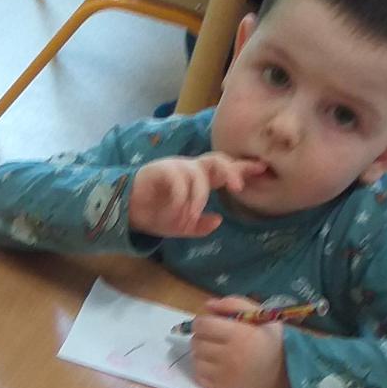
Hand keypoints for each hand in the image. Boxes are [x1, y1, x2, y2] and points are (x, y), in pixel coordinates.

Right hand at [128, 154, 265, 237]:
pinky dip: (180, 198)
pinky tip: (175, 212)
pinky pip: (177, 180)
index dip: (243, 168)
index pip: (224, 169)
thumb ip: (199, 226)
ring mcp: (174, 168)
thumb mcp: (180, 227)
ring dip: (197, 197)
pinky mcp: (158, 170)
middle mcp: (189, 169)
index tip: (263, 169)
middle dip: (231, 171)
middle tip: (239, 188)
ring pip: (197, 173)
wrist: (124, 212)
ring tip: (189, 217)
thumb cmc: (153, 215)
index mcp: (198, 180)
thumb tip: (217, 220)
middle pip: (216, 160)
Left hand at [188, 297, 289, 387]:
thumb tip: (208, 305)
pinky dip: (203, 368)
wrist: (283, 370)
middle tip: (213, 337)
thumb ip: (234, 304)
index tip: (208, 323)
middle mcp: (230, 355)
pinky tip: (216, 364)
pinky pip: (199, 375)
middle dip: (202, 336)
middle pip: (197, 342)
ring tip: (216, 350)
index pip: (203, 325)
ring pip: (195, 358)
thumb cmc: (270, 339)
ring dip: (201, 352)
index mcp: (239, 335)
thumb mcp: (260, 314)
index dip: (201, 321)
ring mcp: (225, 374)